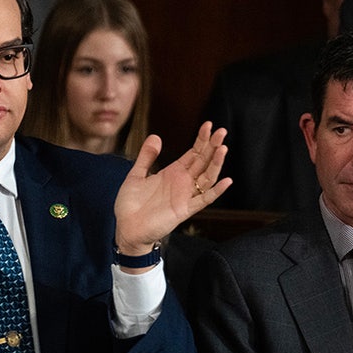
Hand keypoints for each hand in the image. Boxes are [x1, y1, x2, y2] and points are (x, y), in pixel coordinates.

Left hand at [114, 122, 231, 257]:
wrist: (126, 228)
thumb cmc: (130, 204)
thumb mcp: (136, 175)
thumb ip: (146, 157)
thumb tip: (155, 136)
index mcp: (173, 173)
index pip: (193, 153)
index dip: (201, 139)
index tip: (208, 124)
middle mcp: (183, 182)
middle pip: (203, 161)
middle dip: (212, 146)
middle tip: (222, 131)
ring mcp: (186, 196)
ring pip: (207, 177)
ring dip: (216, 164)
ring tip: (223, 148)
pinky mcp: (185, 210)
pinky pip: (204, 200)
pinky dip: (216, 191)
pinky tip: (226, 181)